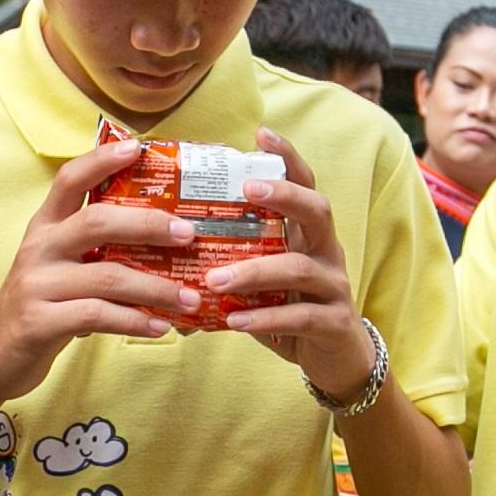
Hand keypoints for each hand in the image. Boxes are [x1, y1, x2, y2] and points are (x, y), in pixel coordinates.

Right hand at [0, 138, 192, 405]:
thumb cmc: (41, 305)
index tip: (136, 148)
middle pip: (98, 222)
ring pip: (107, 276)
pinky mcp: (39, 322)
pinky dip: (134, 322)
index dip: (101, 159)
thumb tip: (165, 238)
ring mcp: (37, 285)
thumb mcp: (61, 267)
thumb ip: (97, 250)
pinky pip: (97, 316)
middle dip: (149, 224)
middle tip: (188, 234)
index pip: (69, 180)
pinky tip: (160, 327)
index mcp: (45, 227)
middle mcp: (39, 248)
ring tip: (190, 297)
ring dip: (156, 288)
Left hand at [207, 129, 374, 399]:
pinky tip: (234, 321)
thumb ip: (226, 265)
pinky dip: (264, 316)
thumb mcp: (261, 283)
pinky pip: (299, 315)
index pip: (304, 184)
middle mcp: (326, 252)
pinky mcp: (334, 322)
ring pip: (298, 268)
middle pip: (317, 210)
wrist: (335, 361)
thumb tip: (160, 258)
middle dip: (283, 195)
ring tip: (214, 280)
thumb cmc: (289, 310)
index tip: (260, 133)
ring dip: (253, 271)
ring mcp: (334, 286)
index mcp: (308, 234)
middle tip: (247, 191)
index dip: (287, 157)